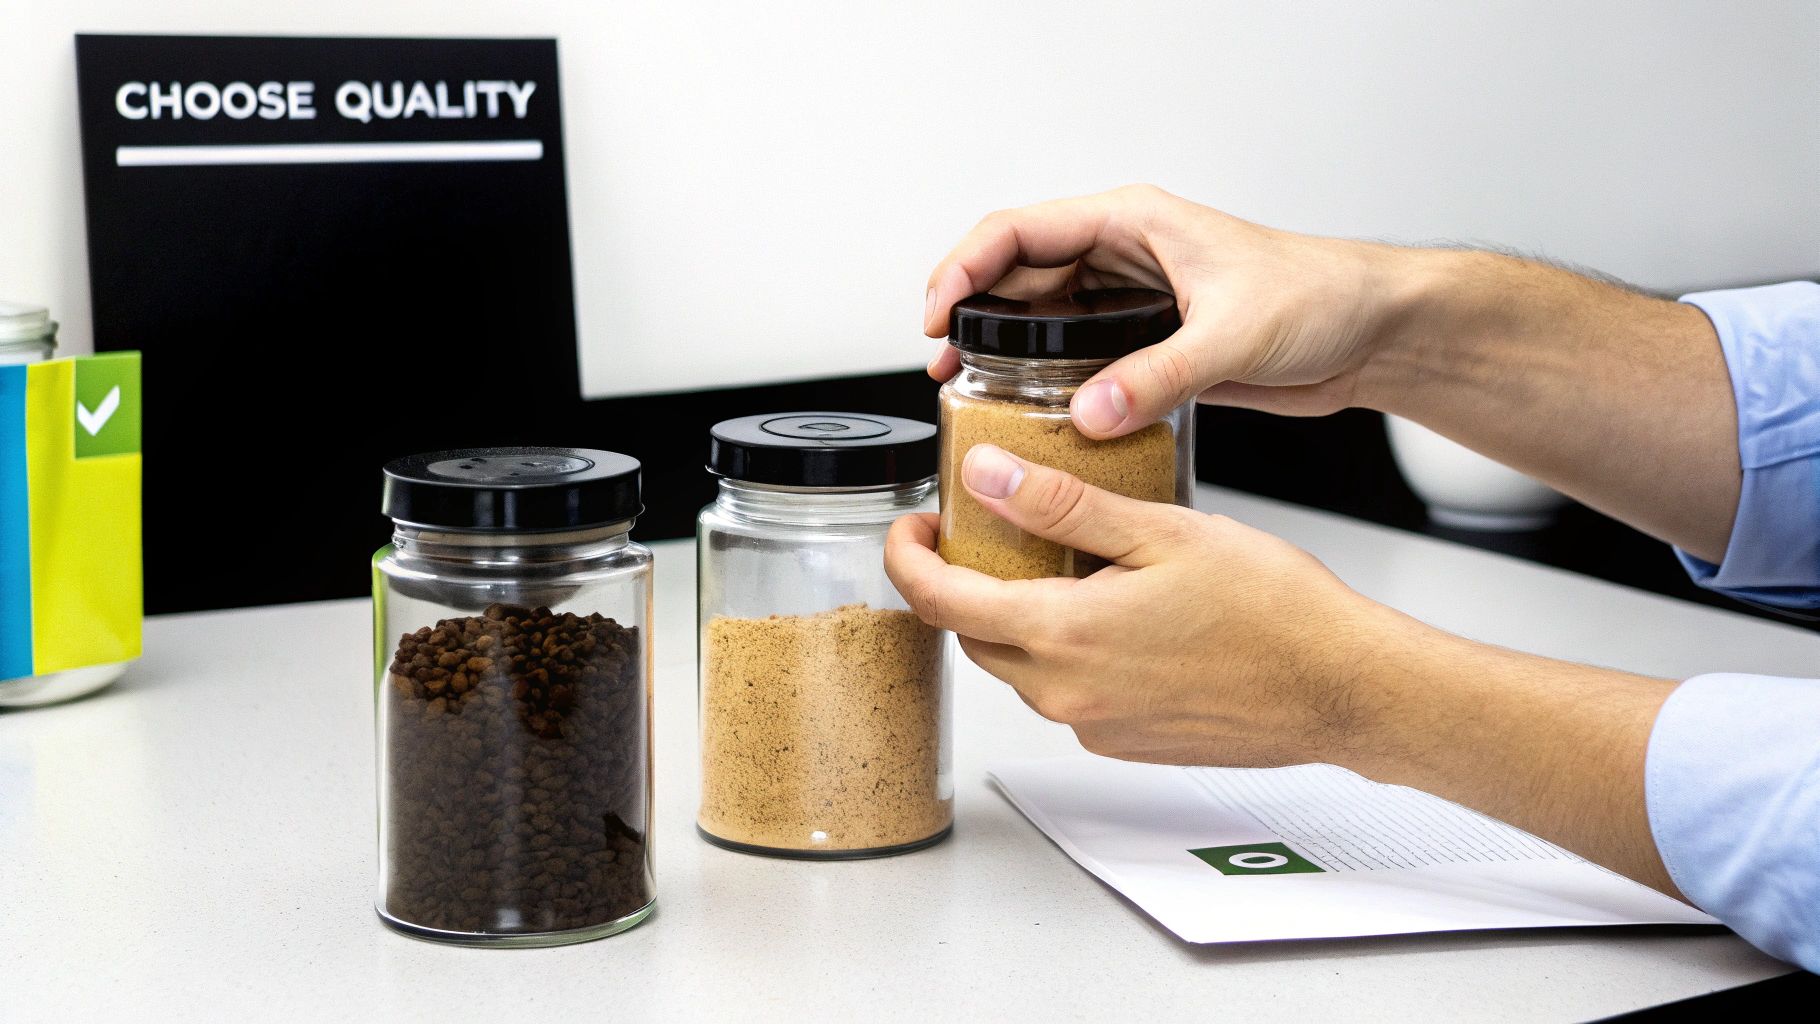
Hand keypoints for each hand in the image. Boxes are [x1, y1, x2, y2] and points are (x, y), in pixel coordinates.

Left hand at [884, 443, 1405, 765]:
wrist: (1342, 686)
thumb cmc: (1273, 608)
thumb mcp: (1160, 530)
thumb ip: (1062, 506)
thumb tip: (985, 477)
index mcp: (1064, 635)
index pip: (939, 602)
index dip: (907, 558)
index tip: (913, 525)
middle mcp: (1067, 694)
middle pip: (974, 634)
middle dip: (963, 582)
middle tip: (987, 530)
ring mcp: (1094, 725)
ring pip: (1021, 664)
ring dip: (1020, 615)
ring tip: (1065, 561)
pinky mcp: (1123, 742)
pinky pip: (1067, 690)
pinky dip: (1068, 648)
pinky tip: (1116, 611)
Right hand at [922, 184, 1413, 436]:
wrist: (1373, 333)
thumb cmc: (1322, 296)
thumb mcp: (1235, 334)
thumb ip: (1159, 376)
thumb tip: (1090, 412)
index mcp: (1133, 222)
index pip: (1020, 231)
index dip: (965, 268)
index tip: (938, 315)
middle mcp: (1124, 256)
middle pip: (1017, 276)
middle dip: (970, 316)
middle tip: (941, 366)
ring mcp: (1132, 301)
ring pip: (1041, 320)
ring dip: (1002, 352)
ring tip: (966, 392)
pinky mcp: (1148, 345)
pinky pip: (1077, 359)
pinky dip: (1046, 383)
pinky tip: (1029, 414)